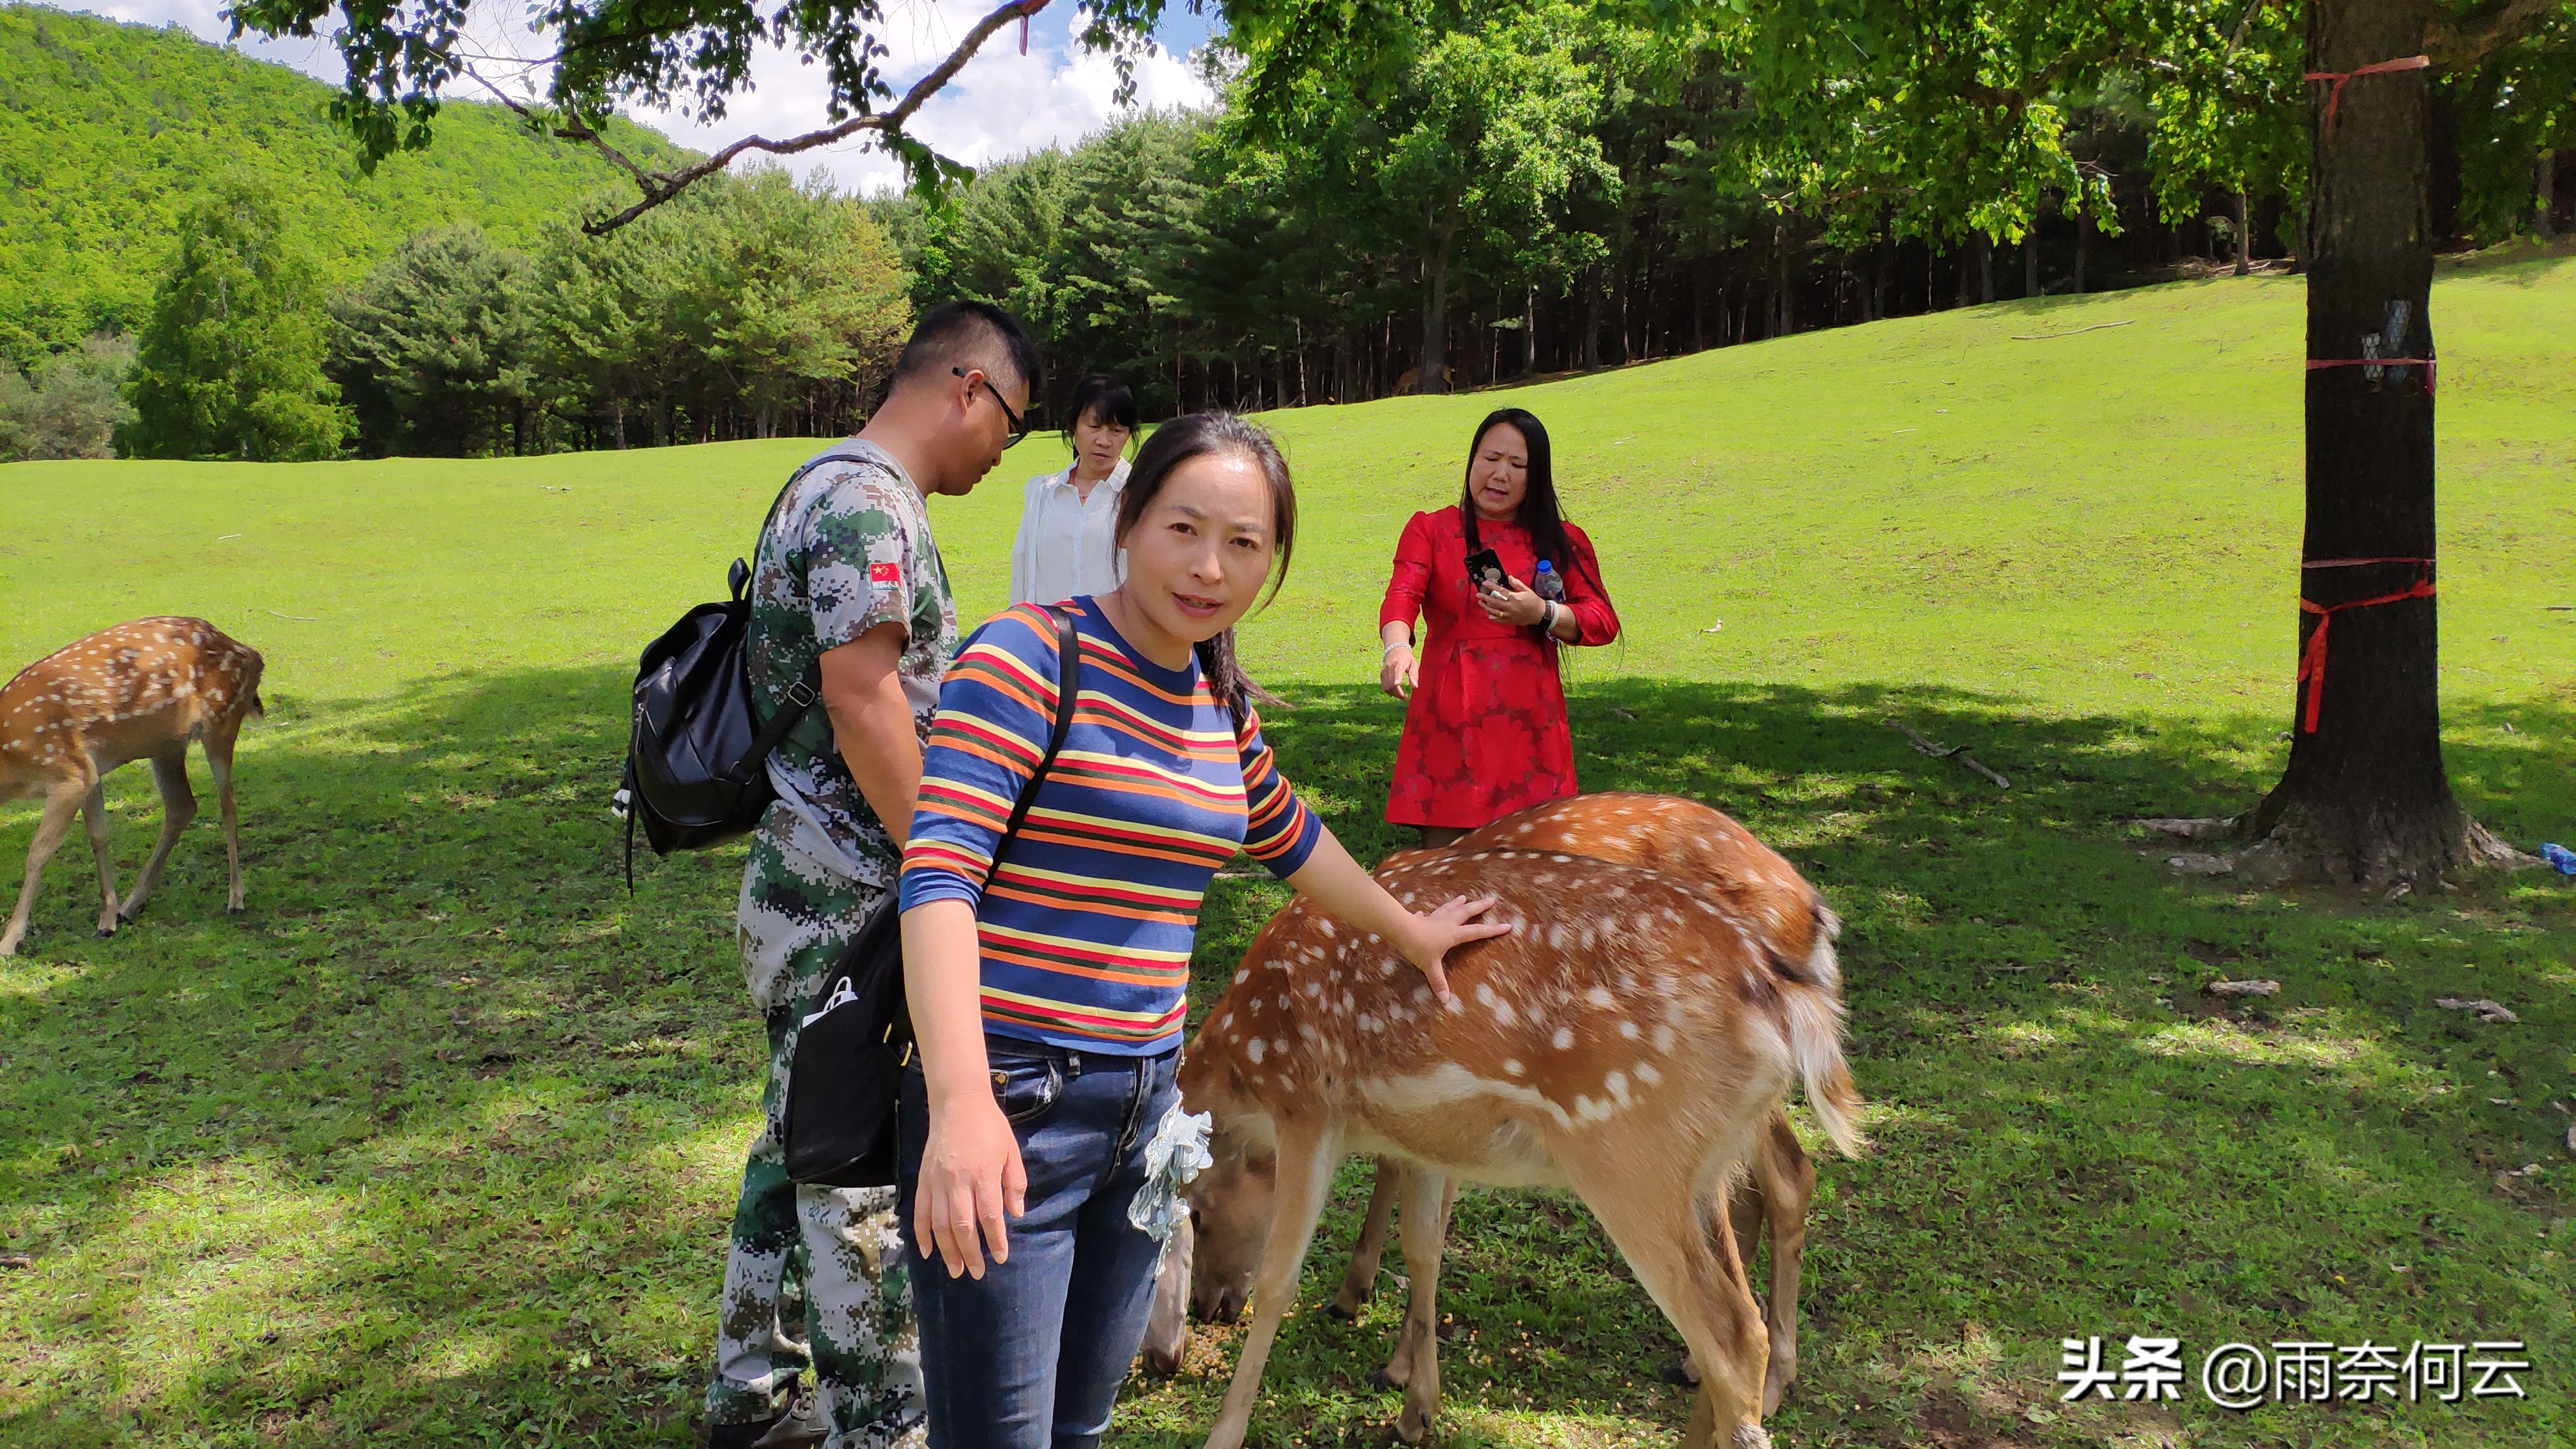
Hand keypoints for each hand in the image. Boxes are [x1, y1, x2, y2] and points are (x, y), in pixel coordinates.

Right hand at [914, 1089, 1026, 1278]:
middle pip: (962, 1226)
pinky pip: (920, 1212)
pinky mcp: (923, 1179)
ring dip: (947, 1250)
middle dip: (970, 1253)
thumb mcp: (1011, 1152)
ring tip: (955, 1269)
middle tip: (976, 1273)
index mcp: (983, 1173)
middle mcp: (958, 1180)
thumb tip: (1015, 1214)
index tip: (1000, 1257)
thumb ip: (1015, 1184)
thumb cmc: (990, 1127)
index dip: (995, 1240)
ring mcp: (937, 1181)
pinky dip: (923, 1234)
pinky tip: (929, 1251)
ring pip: (940, 1224)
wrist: (958, 1103)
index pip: (989, 1215)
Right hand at [1380, 642, 1418, 698]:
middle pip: (1391, 683)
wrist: (1395, 650)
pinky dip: (1390, 691)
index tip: (1400, 689)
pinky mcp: (1382, 674)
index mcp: (1399, 663)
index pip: (1396, 673)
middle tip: (1405, 697)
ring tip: (1401, 696)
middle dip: (1398, 693)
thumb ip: (1414, 675)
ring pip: (1386, 686)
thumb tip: (1415, 686)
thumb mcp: (1413, 664)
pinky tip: (1396, 692)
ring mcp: (1384, 671)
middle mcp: (1390, 667)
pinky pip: (1384, 686)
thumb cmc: (1406, 658)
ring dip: (1394, 694)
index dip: (1397, 681)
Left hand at [1393, 894, 1510, 1001]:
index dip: (1493, 930)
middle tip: (1491, 899)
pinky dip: (1427, 914)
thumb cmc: (1417, 947)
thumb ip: (1438, 982)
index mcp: (1453, 934)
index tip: (1508, 925)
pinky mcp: (1420, 919)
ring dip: (1457, 903)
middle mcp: (1446, 923)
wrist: (1399, 930)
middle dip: (1480, 906)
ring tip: (1464, 897)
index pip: (1477, 932)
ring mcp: (1433, 919)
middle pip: (1466, 912)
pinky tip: (1422, 912)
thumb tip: (1445, 1000)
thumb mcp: (1430, 967)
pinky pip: (1427, 915)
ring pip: (1449, 908)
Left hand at [1476, 576, 1547, 627]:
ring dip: (1486, 607)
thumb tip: (1509, 577)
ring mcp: (1510, 615)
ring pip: (1495, 612)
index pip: (1501, 591)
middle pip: (1495, 602)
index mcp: (1515, 598)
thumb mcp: (1527, 590)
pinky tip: (1488, 613)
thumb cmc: (1534, 601)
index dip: (1492, 586)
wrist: (1540, 614)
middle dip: (1485, 597)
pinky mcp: (1510, 621)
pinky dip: (1492, 617)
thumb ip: (1517, 584)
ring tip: (1480, 602)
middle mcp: (1511, 607)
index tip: (1485, 583)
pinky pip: (1499, 620)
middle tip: (1478, 594)